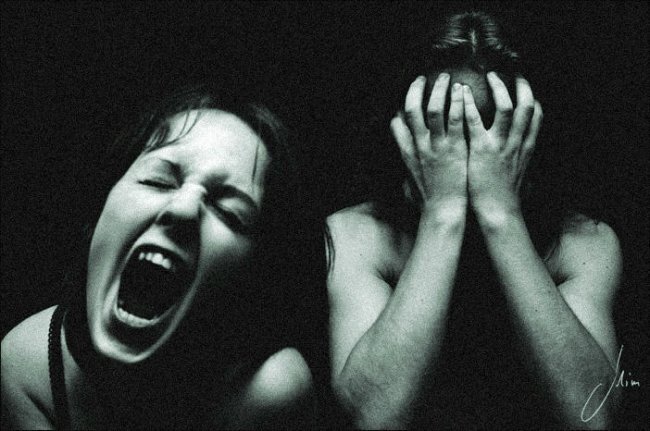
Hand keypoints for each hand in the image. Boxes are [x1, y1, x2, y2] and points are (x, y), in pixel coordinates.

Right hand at [391, 74, 467, 219]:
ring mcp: (437, 145)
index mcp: (408, 154)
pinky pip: (455, 118)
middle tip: (424, 79)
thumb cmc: (430, 202)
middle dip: (416, 90)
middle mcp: (420, 146)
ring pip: (434, 108)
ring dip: (439, 90)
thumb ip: (407, 170)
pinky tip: (463, 91)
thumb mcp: (410, 184)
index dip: (400, 109)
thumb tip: (403, 170)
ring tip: (446, 78)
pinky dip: (458, 102)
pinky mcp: (455, 148)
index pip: (397, 124)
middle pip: (412, 109)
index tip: (406, 100)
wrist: (444, 212)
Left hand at [464, 73, 542, 218]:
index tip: (528, 90)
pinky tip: (461, 92)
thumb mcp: (517, 176)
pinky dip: (469, 104)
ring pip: (507, 107)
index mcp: (525, 149)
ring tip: (491, 75)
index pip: (536, 118)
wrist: (498, 213)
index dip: (534, 101)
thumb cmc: (503, 198)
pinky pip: (476, 120)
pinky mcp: (481, 149)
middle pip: (527, 107)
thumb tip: (516, 157)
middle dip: (523, 86)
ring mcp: (500, 145)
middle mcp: (517, 143)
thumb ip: (516, 161)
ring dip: (500, 88)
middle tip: (515, 73)